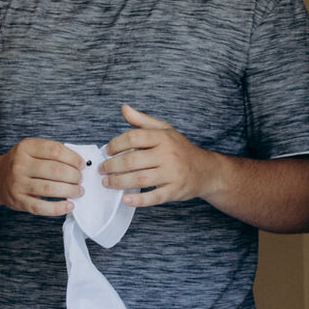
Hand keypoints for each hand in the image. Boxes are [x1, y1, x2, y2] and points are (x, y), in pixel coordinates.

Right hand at [0, 138, 84, 217]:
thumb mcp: (31, 150)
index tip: (82, 164)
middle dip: (74, 175)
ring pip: (50, 189)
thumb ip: (51, 152)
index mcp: (25, 148)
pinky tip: (69, 205)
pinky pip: (41, 207)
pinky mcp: (19, 201)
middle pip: (55, 170)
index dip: (73, 158)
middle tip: (80, 179)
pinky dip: (58, 208)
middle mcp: (20, 165)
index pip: (54, 150)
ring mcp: (18, 184)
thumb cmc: (21, 163)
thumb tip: (79, 163)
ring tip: (78, 191)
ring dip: (70, 191)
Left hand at [102, 105, 217, 208]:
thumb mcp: (164, 130)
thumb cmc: (180, 149)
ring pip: (139, 179)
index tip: (107, 151)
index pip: (133, 138)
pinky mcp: (174, 191)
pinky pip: (153, 197)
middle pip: (132, 160)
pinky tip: (125, 199)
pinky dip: (137, 200)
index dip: (115, 144)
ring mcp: (172, 174)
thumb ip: (142, 120)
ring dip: (118, 182)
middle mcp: (168, 155)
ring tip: (107, 182)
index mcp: (163, 137)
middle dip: (112, 166)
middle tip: (102, 170)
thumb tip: (124, 108)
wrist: (206, 170)